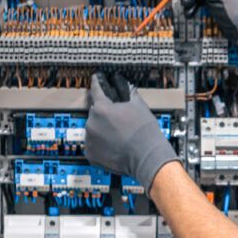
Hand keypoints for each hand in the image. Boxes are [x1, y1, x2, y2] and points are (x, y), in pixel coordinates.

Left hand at [85, 73, 178, 193]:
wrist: (147, 158)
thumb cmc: (145, 133)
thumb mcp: (139, 106)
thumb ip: (129, 94)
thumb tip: (127, 88)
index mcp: (102, 108)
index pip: (96, 90)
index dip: (97, 82)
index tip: (96, 79)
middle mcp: (92, 122)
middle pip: (94, 112)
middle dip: (104, 113)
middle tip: (117, 119)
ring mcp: (90, 139)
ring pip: (93, 128)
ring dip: (101, 129)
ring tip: (117, 135)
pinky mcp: (91, 154)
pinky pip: (92, 145)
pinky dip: (100, 144)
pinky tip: (112, 145)